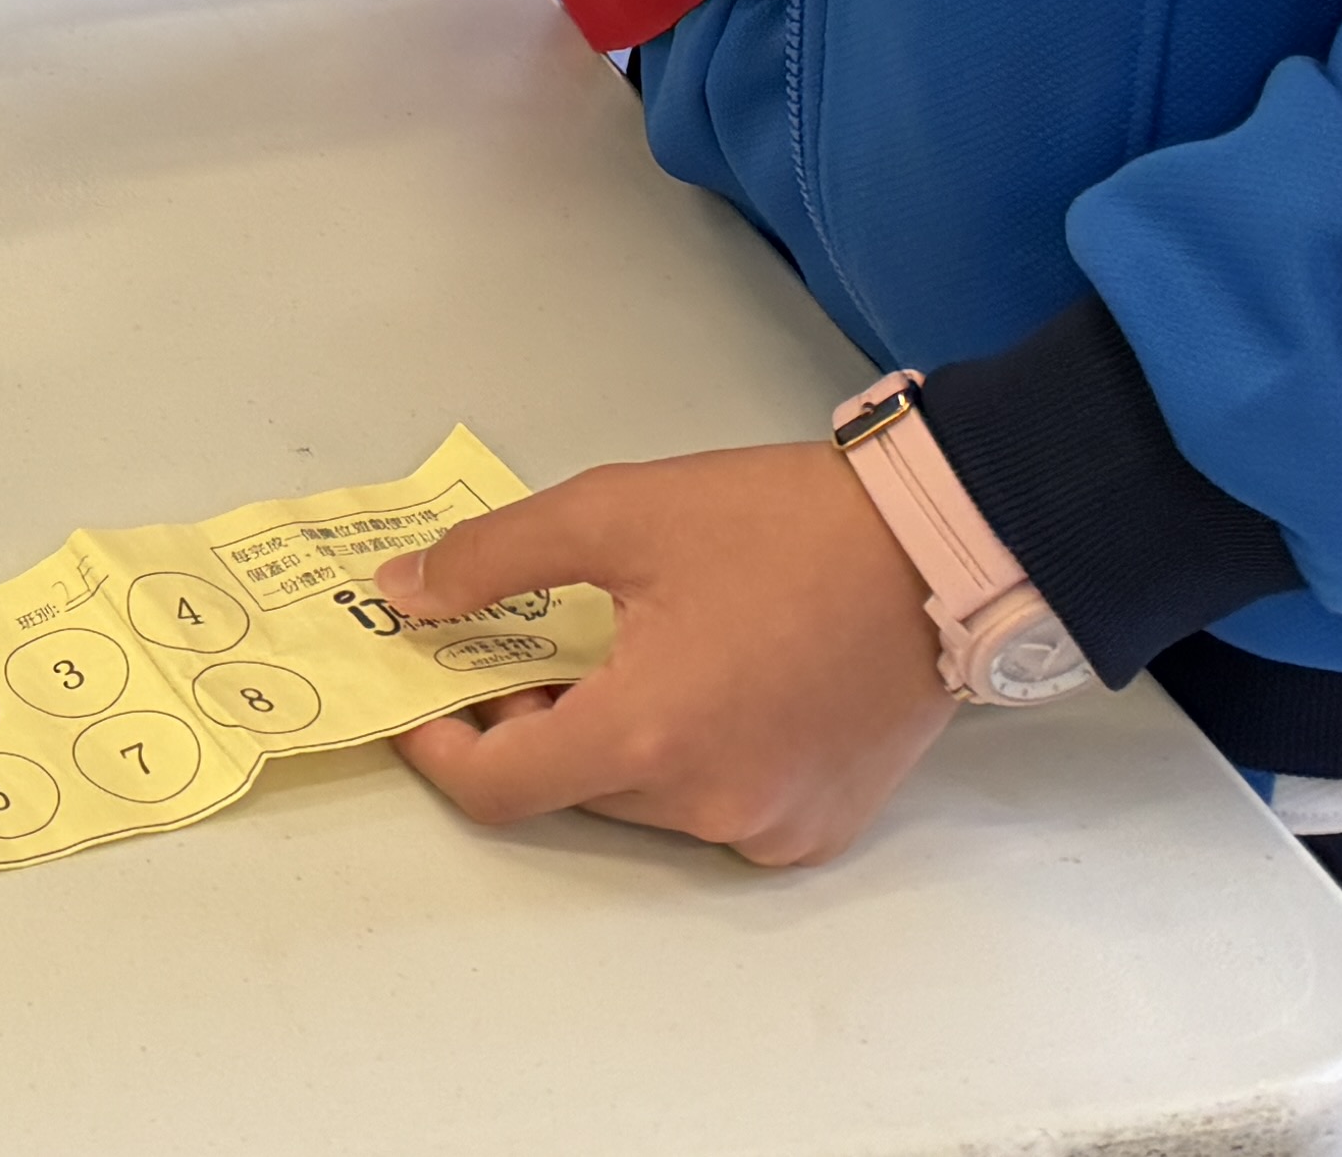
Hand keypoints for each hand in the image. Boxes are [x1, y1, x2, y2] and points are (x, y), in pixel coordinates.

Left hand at [384, 442, 956, 867]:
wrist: (937, 548)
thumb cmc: (777, 525)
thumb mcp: (614, 514)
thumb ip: (492, 559)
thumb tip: (403, 598)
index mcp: (648, 737)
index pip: (499, 790)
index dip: (439, 749)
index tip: (420, 698)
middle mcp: (707, 806)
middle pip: (571, 789)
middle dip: (530, 724)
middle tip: (528, 644)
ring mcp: (771, 827)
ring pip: (641, 802)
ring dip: (608, 740)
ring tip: (621, 651)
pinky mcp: (820, 827)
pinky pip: (715, 807)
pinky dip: (683, 759)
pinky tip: (700, 684)